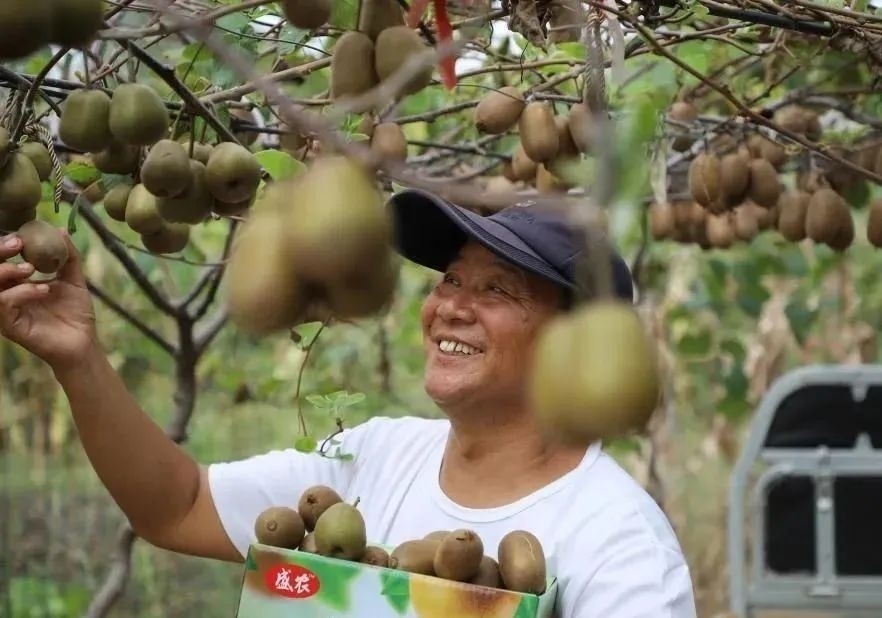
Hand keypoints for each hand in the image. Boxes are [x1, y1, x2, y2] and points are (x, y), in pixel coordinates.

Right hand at [0, 228, 97, 370]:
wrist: (83, 341)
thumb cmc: (75, 313)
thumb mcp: (73, 279)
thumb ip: (68, 257)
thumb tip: (62, 231)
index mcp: (16, 284)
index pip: (0, 261)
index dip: (4, 246)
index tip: (21, 237)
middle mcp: (6, 296)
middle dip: (0, 253)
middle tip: (19, 245)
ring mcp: (6, 311)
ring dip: (8, 272)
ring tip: (32, 269)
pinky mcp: (9, 326)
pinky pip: (3, 304)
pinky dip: (21, 292)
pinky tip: (43, 290)